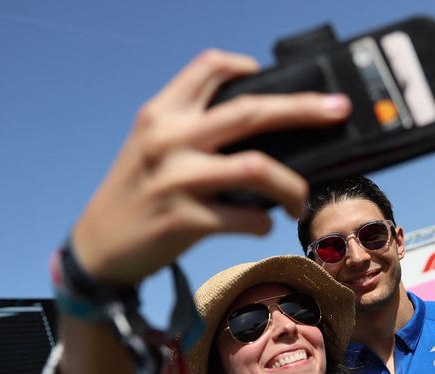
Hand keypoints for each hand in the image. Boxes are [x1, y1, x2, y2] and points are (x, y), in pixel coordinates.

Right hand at [71, 49, 350, 284]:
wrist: (97, 247)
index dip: (247, 66)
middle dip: (303, 109)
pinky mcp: (184, 219)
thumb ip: (193, 128)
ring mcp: (177, 179)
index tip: (274, 79)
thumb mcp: (152, 147)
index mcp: (162, 113)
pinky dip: (264, 222)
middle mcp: (169, 138)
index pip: (210, 68)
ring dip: (291, 185)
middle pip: (252, 111)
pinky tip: (263, 225)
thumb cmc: (134, 194)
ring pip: (257, 167)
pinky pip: (247, 217)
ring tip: (300, 200)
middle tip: (337, 111)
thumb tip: (260, 130)